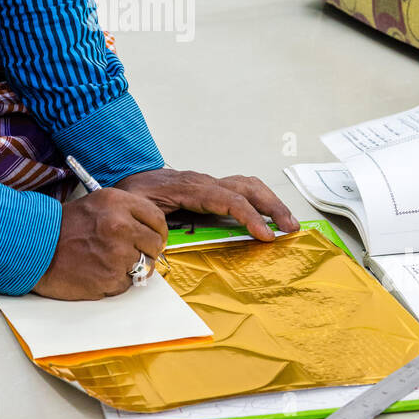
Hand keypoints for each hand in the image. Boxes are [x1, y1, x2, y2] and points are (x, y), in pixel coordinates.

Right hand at [32, 187, 169, 300]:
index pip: (156, 218)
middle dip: (147, 251)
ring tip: (109, 262)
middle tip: (133, 254)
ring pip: (144, 265)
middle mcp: (121, 225)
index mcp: (118, 203)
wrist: (36, 248)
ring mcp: (117, 253)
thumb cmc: (61, 228)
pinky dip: (116, 281)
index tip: (154, 237)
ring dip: (131, 267)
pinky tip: (98, 272)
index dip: (158, 231)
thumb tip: (150, 230)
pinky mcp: (111, 276)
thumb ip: (125, 213)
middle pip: (155, 243)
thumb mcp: (96, 205)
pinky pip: (127, 283)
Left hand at [113, 168, 299, 240]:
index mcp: (190, 188)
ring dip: (271, 202)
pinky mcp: (211, 189)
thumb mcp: (138, 209)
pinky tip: (268, 216)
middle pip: (247, 188)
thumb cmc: (133, 193)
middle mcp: (205, 182)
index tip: (266, 236)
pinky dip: (260, 201)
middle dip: (272, 207)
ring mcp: (210, 183)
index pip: (229, 200)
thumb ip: (153, 223)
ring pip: (248, 185)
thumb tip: (167, 242)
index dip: (250, 217)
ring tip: (287, 223)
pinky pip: (241, 190)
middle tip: (290, 228)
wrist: (128, 175)